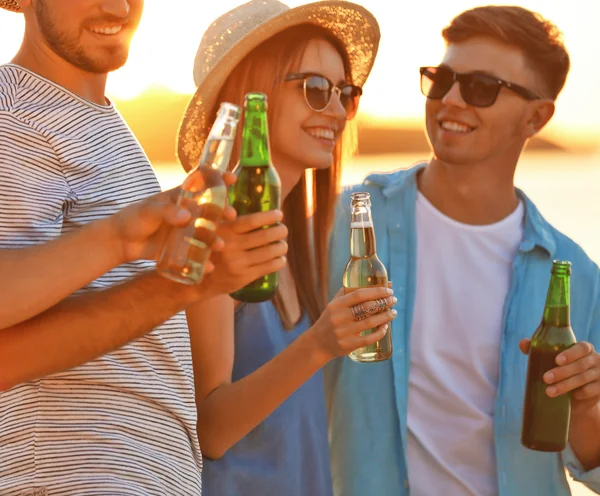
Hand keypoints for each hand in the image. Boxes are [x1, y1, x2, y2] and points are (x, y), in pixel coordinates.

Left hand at [109, 173, 237, 262]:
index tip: (232, 178)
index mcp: (179, 198)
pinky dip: (204, 260)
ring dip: (217, 238)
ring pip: (206, 233)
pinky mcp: (181, 248)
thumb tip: (186, 217)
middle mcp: (186, 213)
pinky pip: (196, 254)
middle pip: (210, 210)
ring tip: (221, 245)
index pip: (201, 184)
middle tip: (232, 216)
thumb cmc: (133, 219)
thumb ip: (166, 212)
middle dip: (224, 211)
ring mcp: (185, 231)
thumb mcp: (148, 211)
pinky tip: (210, 266)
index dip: (217, 178)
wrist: (120, 242)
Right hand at [197, 209, 287, 296]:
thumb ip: (225, 218)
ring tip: (283, 244)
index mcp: (224, 231)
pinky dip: (278, 262)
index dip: (268, 217)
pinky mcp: (243, 277)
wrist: (199, 280)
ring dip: (281, 247)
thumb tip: (245, 206)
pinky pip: (267, 267)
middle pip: (264, 236)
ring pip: (269, 252)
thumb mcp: (211, 230)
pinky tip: (280, 259)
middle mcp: (231, 247)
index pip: (251, 221)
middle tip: (284, 229)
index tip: (279, 214)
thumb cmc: (209, 249)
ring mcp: (238, 263)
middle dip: (279, 231)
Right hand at [309, 287, 397, 362]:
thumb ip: (349, 292)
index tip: (389, 289)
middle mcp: (339, 318)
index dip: (376, 291)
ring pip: (370, 322)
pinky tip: (385, 327)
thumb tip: (373, 282)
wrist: (318, 343)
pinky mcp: (348, 345)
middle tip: (393, 300)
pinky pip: (369, 338)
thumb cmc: (330, 319)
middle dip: (384, 302)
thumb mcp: (335, 304)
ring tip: (393, 312)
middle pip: (367, 308)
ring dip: (385, 316)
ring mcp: (344, 332)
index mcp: (336, 305)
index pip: (359, 294)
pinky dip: (380, 332)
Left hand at [520, 339, 599, 413]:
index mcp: (584, 349)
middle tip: (546, 378)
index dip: (570, 354)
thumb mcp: (550, 358)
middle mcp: (595, 359)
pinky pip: (591, 391)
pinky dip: (579, 394)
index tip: (556, 360)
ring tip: (549, 391)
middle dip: (562, 372)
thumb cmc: (561, 369)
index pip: (581, 348)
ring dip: (565, 386)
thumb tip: (522, 343)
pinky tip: (570, 397)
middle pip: (580, 365)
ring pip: (583, 379)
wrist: (577, 394)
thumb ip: (537, 349)